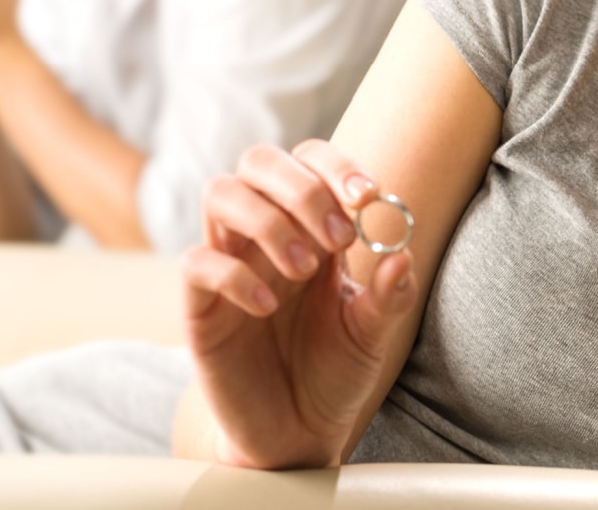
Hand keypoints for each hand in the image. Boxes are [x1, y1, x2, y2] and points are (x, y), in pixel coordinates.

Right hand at [180, 140, 417, 468]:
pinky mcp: (201, 307)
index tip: (367, 197)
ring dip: (266, 221)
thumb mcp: (373, 334)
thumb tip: (400, 254)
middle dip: (300, 187)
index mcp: (310, 229)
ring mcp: (229, 265)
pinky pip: (197, 263)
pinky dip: (234, 275)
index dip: (335, 167)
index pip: (309, 161)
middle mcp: (264, 236)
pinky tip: (267, 307)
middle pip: (258, 162)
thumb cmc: (334, 373)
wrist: (299, 435)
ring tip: (303, 270)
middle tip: (337, 238)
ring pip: (220, 194)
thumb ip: (390, 296)